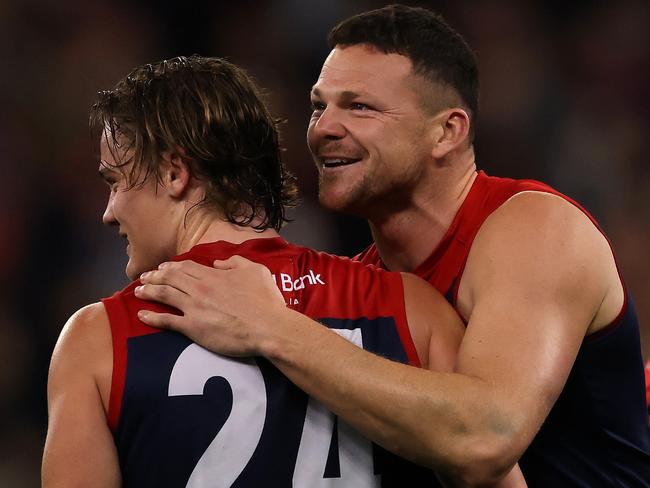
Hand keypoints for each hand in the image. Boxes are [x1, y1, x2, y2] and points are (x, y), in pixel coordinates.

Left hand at [135, 255, 285, 355]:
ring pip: (164, 295)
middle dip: (154, 276)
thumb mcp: (255, 271)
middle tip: (144, 277)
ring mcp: (194, 308)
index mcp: (213, 275)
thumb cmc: (265, 300)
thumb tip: (219, 263)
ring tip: (138, 291)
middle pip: (170, 278)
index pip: (185, 267)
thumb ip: (235, 263)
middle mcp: (200, 289)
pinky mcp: (193, 328)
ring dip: (148, 291)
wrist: (268, 327)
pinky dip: (152, 316)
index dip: (171, 266)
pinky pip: (167, 320)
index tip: (163, 267)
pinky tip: (142, 315)